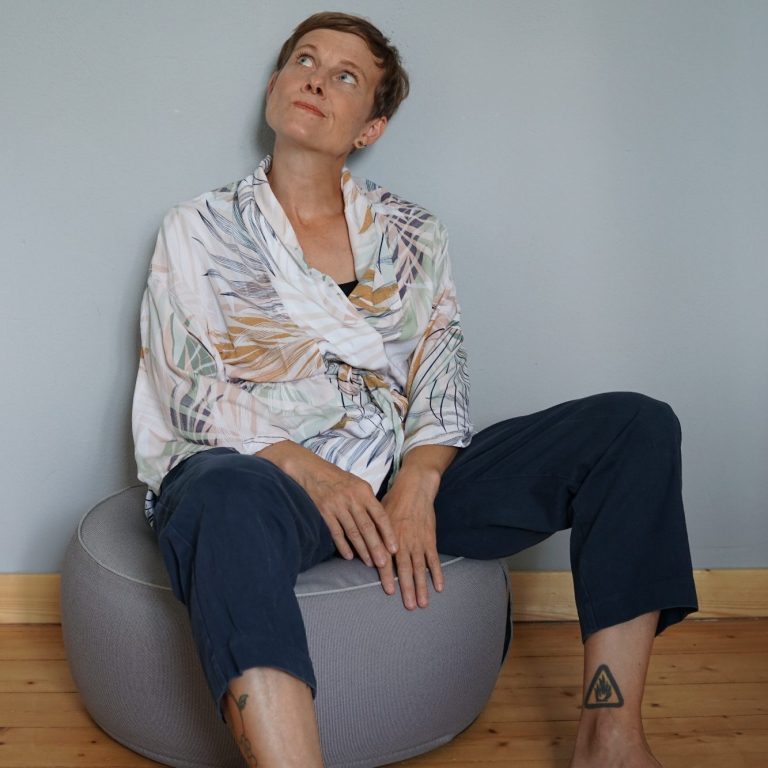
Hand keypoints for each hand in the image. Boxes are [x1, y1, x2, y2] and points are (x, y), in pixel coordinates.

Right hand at [257, 441, 397, 593]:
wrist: (312, 471)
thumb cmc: (339, 479)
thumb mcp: (358, 484)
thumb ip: (369, 502)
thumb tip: (382, 523)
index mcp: (364, 491)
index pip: (380, 515)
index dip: (388, 533)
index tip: (394, 548)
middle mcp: (352, 499)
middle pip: (367, 527)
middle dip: (376, 547)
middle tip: (384, 564)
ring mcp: (338, 506)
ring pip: (353, 532)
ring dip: (362, 549)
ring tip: (369, 562)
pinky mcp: (324, 512)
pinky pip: (336, 532)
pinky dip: (343, 546)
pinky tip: (349, 556)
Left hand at [379, 463, 445, 609]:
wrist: (415, 488)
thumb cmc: (393, 501)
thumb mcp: (377, 515)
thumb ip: (373, 533)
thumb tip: (362, 548)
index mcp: (389, 536)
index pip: (387, 560)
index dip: (388, 577)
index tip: (390, 592)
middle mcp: (404, 541)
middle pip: (406, 569)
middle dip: (407, 588)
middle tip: (410, 606)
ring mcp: (419, 541)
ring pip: (420, 568)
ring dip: (422, 587)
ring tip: (423, 603)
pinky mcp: (430, 539)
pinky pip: (434, 559)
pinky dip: (437, 573)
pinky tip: (439, 587)